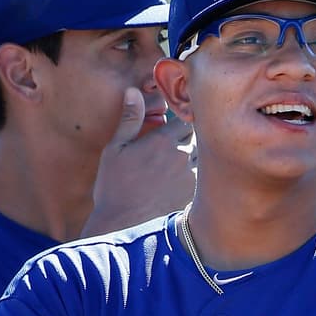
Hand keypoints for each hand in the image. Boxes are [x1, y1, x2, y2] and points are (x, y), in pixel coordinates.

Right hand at [80, 87, 196, 236]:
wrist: (122, 224)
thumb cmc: (114, 186)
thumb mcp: (115, 149)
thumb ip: (129, 119)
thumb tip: (133, 91)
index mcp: (162, 140)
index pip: (184, 119)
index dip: (181, 121)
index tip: (176, 125)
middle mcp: (181, 156)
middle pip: (197, 137)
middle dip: (189, 138)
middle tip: (176, 145)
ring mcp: (190, 176)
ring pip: (201, 158)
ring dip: (193, 158)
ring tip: (178, 166)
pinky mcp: (194, 194)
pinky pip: (202, 179)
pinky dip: (196, 178)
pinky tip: (180, 184)